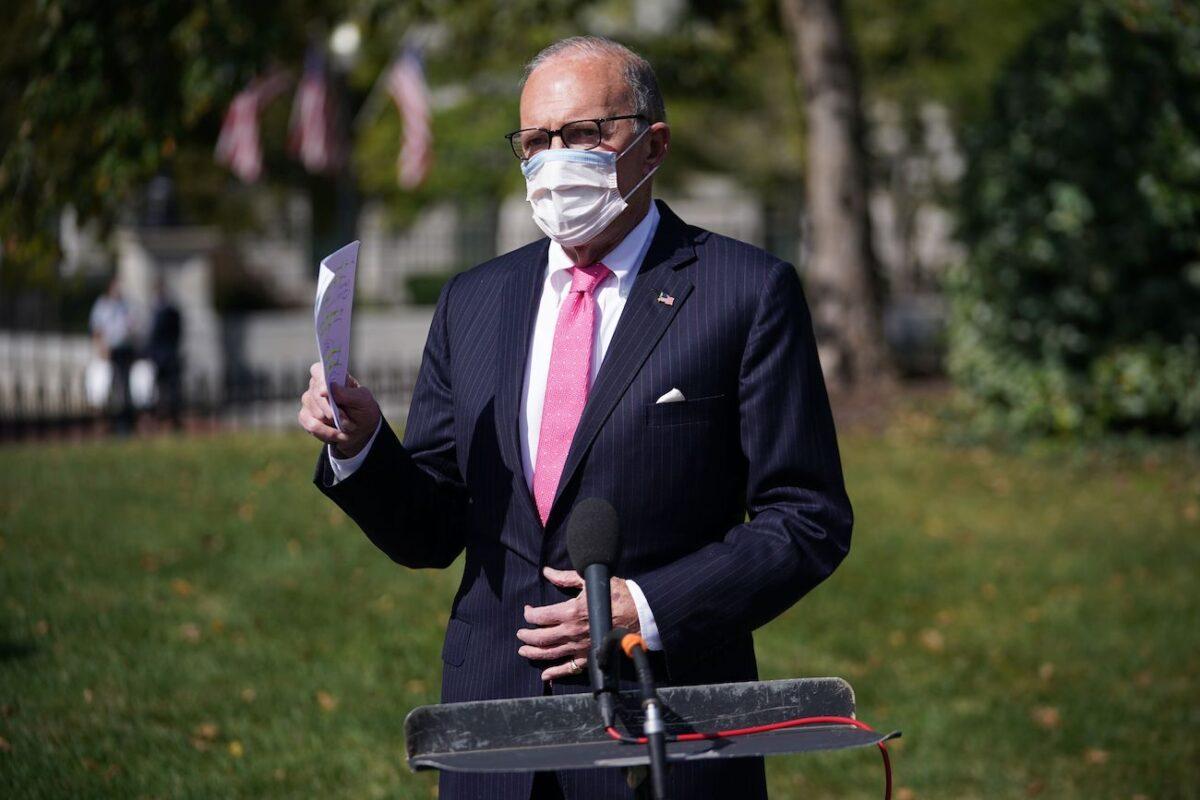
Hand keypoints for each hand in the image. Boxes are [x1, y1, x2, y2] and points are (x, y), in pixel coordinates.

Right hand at [297, 361, 380, 457]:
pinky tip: (337, 434)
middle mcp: (316, 386)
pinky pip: (312, 426)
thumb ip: (348, 393)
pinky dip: (327, 433)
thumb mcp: (363, 400)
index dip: (319, 380)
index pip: (318, 370)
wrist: (360, 430)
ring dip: (333, 424)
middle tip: (347, 418)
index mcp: (331, 376)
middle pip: (315, 396)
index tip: (325, 391)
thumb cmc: (362, 409)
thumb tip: (330, 386)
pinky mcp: (305, 417)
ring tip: (347, 426)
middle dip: (333, 411)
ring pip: (315, 413)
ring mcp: (309, 402)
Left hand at [516, 566, 640, 681]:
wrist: (639, 613)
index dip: (529, 614)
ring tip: (523, 651)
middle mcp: (572, 632)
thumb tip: (547, 572)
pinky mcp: (589, 657)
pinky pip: (569, 669)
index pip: (540, 617)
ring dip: (534, 653)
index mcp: (571, 612)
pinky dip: (555, 673)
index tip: (527, 611)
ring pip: (550, 654)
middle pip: (541, 638)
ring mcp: (580, 647)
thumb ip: (565, 577)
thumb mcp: (589, 580)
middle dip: (526, 636)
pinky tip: (545, 674)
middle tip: (520, 633)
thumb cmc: (616, 594)